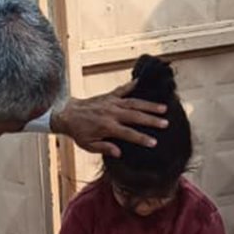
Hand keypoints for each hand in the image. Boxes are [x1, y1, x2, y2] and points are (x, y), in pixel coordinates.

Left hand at [50, 80, 168, 156]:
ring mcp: (111, 103)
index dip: (142, 138)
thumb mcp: (88, 145)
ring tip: (163, 107)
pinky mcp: (109, 96)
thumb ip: (104, 148)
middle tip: (166, 123)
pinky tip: (142, 81)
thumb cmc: (78, 132)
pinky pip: (122, 90)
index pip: (129, 134)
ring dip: (149, 105)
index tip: (154, 142)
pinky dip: (132, 85)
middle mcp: (112, 113)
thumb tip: (119, 152)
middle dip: (151, 120)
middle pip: (135, 116)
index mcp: (107, 127)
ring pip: (133, 103)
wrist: (67, 114)